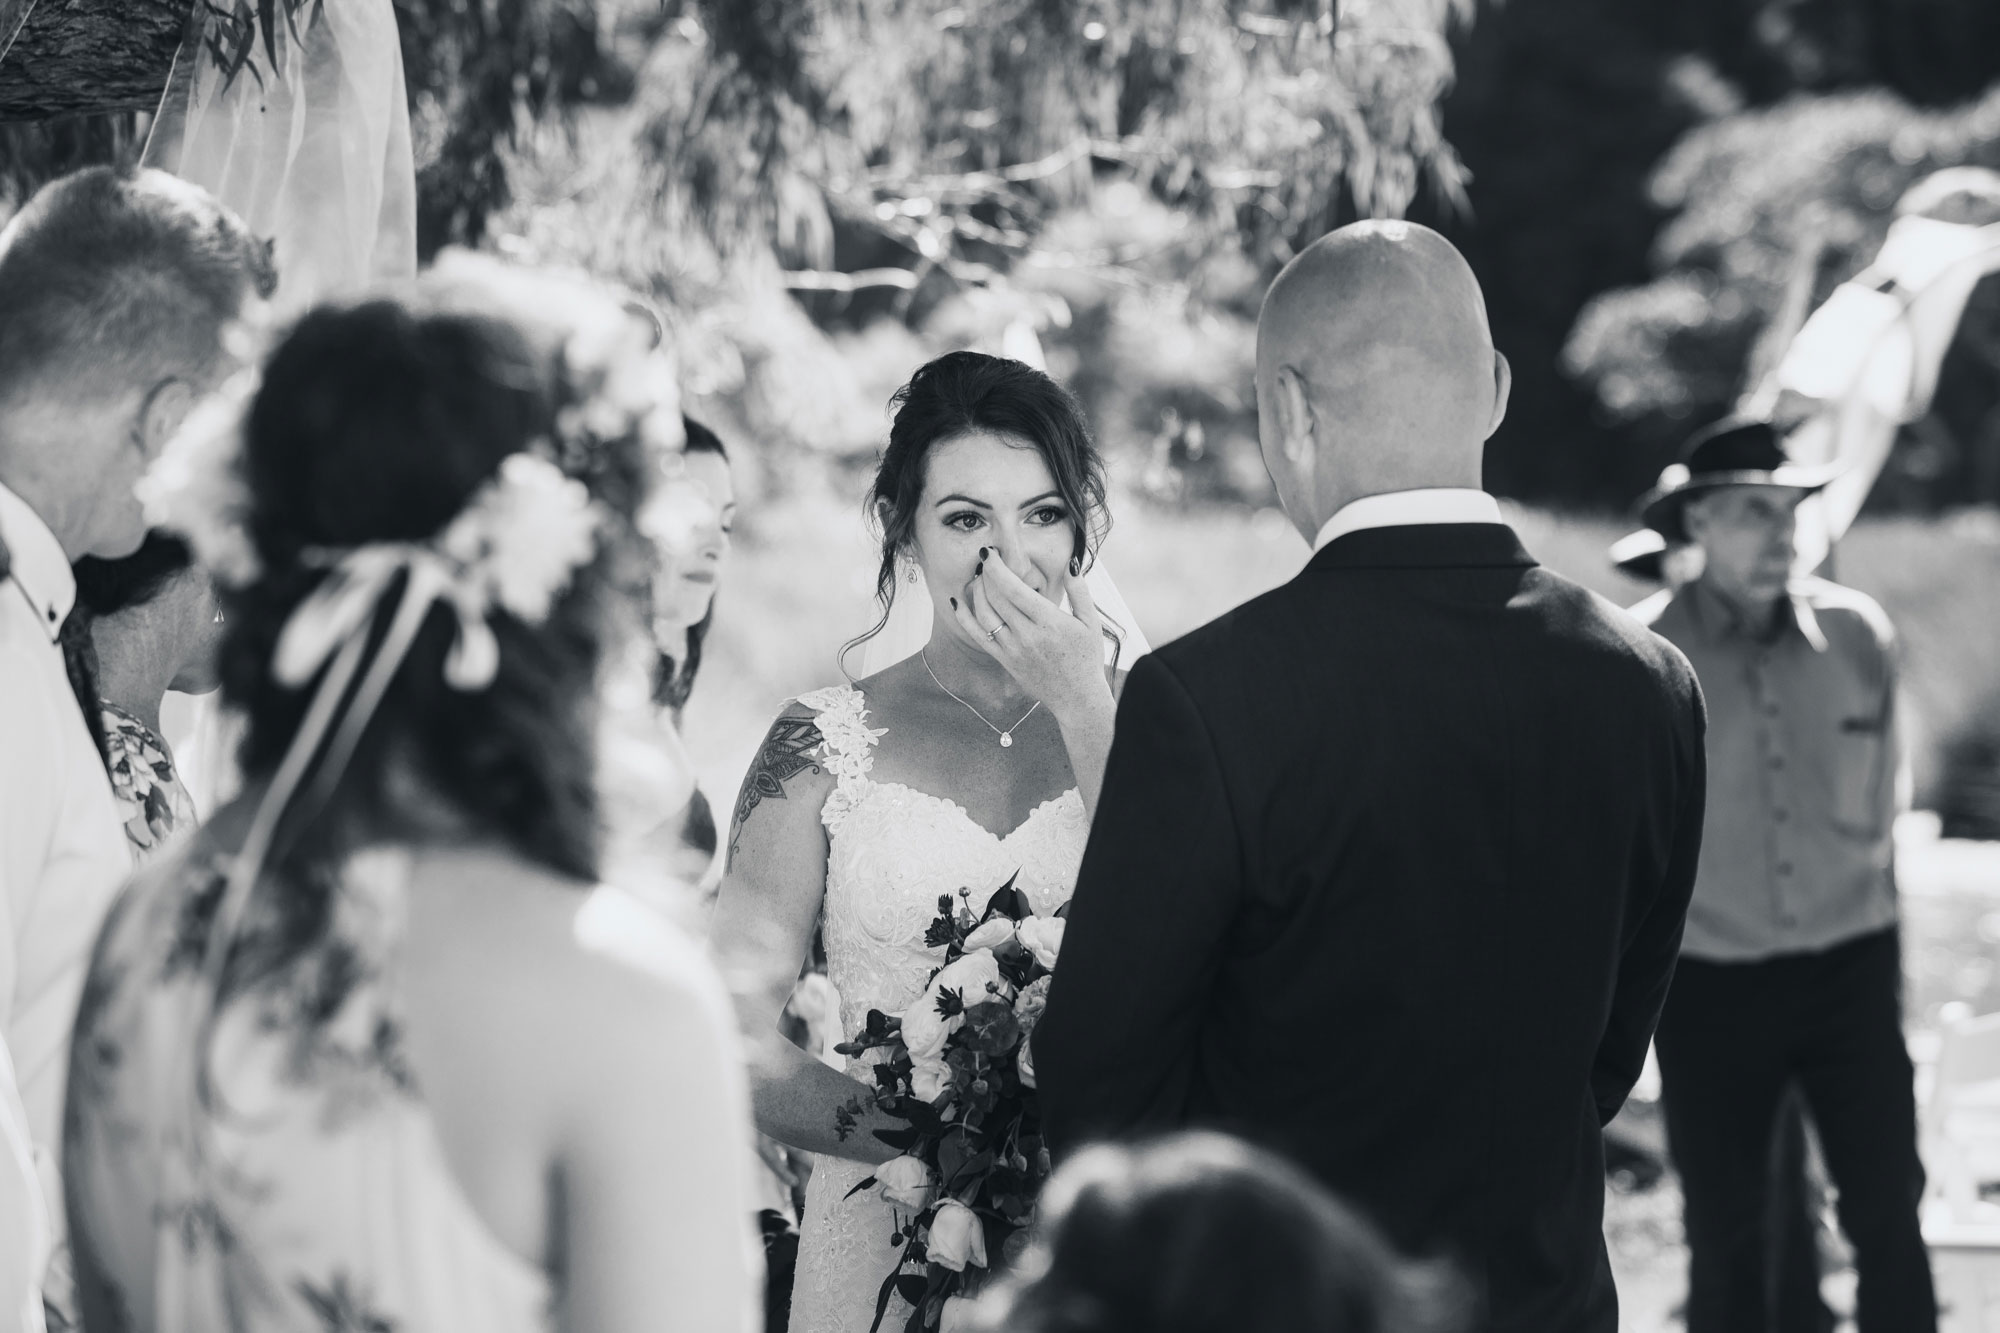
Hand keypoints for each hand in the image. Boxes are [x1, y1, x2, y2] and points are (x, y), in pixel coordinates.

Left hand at [952, 552, 1112, 724]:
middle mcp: (1028, 636)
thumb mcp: (1091, 622)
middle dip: (985, 574)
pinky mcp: (1004, 660)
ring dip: (976, 591)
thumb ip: (1079, 591)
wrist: (1077, 697)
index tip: (990, 553)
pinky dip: (964, 617)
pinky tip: (957, 601)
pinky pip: (978, 636)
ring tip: (978, 577)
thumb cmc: (1086, 657)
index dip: (996, 568)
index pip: (1014, 589)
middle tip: (985, 560)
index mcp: (1049, 622)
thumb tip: (1070, 563)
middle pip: (995, 598)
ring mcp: (1013, 650)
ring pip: (984, 614)